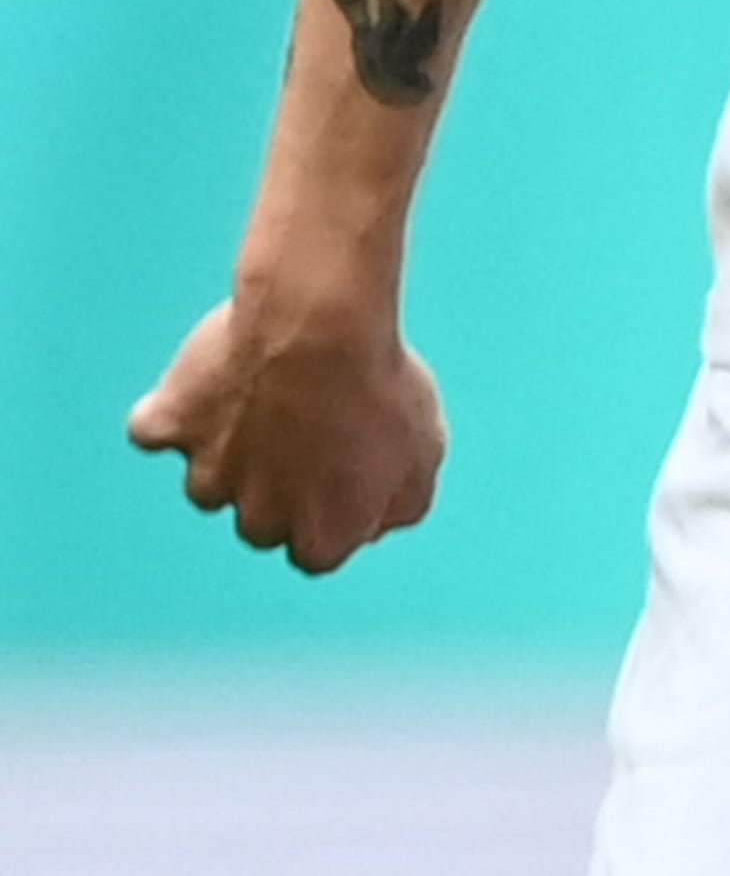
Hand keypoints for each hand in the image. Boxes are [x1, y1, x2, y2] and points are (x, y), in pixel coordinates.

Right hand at [125, 285, 445, 572]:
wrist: (322, 329)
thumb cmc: (379, 386)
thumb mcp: (424, 453)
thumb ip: (400, 503)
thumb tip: (374, 526)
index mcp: (321, 538)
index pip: (317, 551)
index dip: (330, 506)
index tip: (341, 464)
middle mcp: (258, 520)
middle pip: (259, 520)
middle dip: (279, 481)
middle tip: (307, 424)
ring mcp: (207, 475)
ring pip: (207, 480)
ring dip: (230, 445)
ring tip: (268, 391)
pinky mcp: (170, 428)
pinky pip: (154, 429)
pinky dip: (174, 407)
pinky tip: (208, 378)